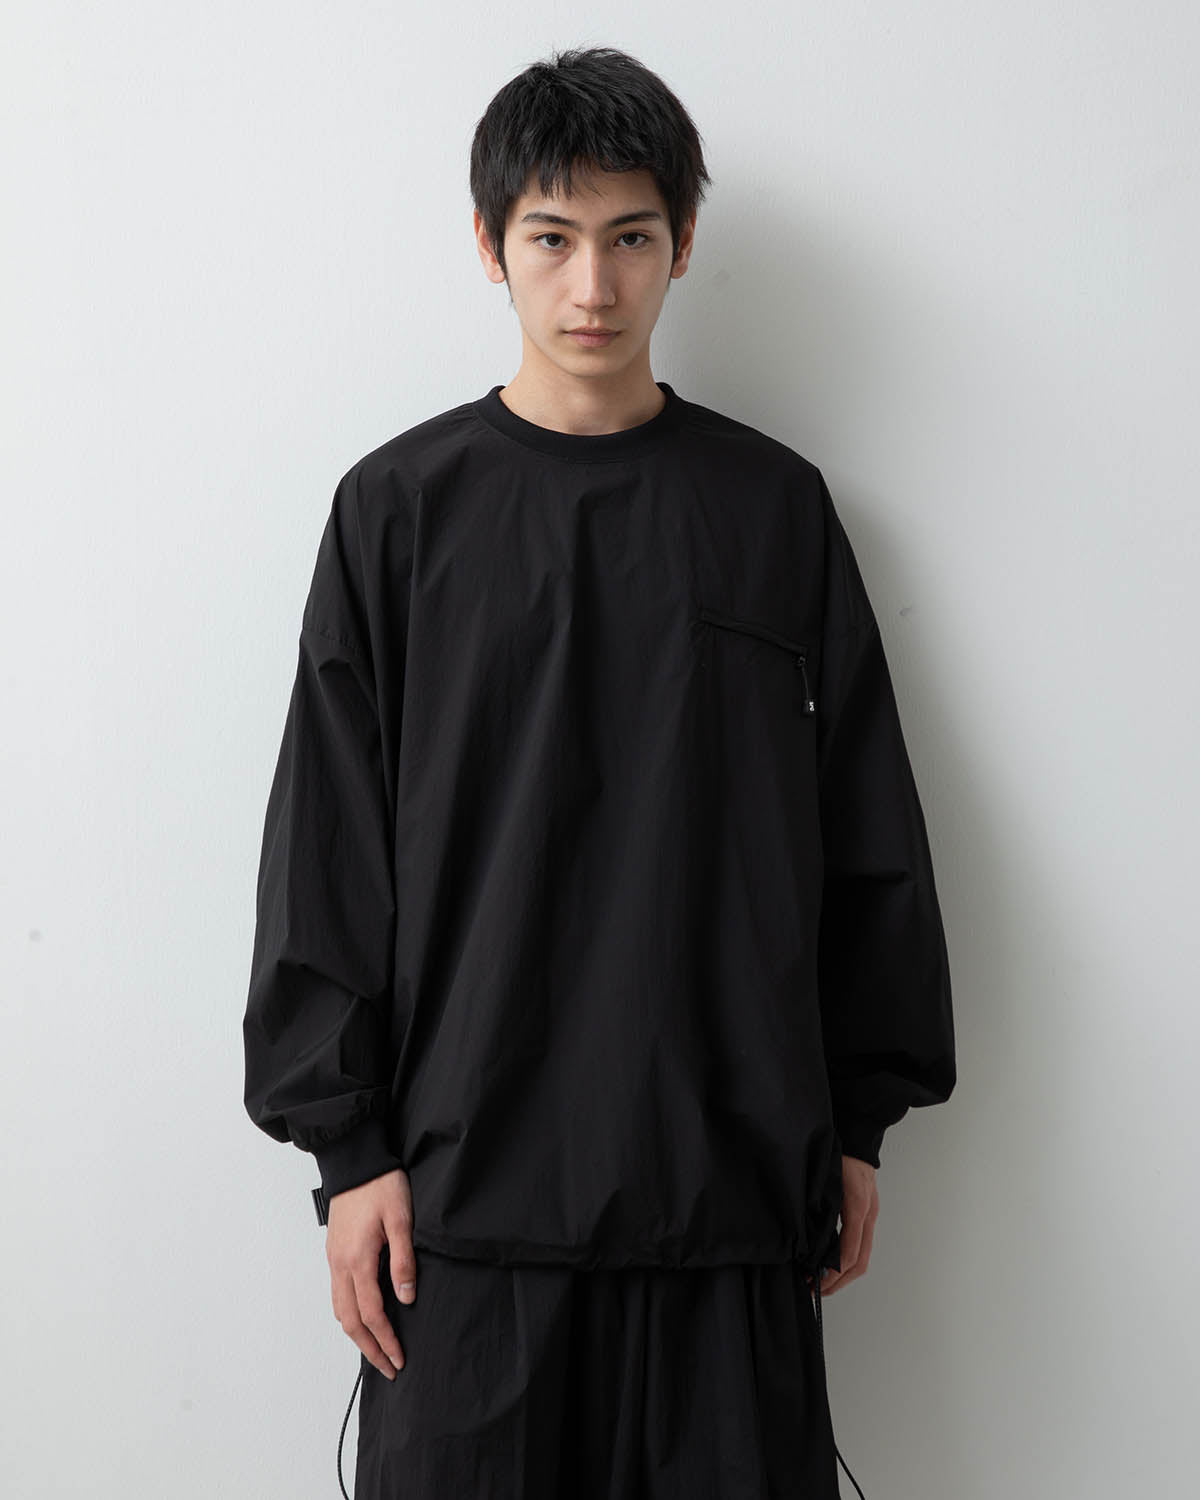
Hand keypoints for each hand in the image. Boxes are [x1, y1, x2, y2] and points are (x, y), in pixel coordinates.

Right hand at [325, 1167, 417, 1378]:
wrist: (355, 1162)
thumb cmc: (380, 1185)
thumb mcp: (401, 1220)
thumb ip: (403, 1261)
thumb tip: (407, 1298)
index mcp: (357, 1260)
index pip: (371, 1314)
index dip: (385, 1340)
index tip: (399, 1359)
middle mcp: (340, 1265)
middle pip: (349, 1321)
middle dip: (369, 1348)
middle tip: (389, 1367)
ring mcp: (334, 1259)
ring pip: (339, 1310)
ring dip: (357, 1334)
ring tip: (376, 1350)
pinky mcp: (334, 1252)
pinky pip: (337, 1294)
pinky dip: (349, 1314)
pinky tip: (363, 1318)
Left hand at [818, 1154, 878, 1295]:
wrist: (858, 1137)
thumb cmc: (839, 1154)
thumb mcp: (825, 1180)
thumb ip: (818, 1206)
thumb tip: (804, 1237)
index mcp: (857, 1207)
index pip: (850, 1251)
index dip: (833, 1272)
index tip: (816, 1282)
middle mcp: (867, 1215)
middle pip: (859, 1262)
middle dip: (838, 1281)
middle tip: (815, 1290)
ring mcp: (869, 1215)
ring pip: (861, 1256)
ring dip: (842, 1274)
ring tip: (819, 1280)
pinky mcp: (865, 1214)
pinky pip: (860, 1245)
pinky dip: (845, 1260)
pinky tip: (827, 1261)